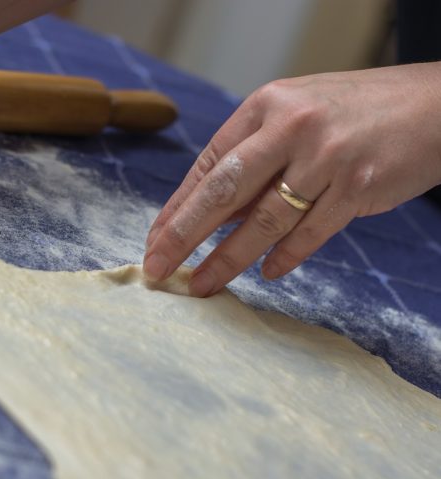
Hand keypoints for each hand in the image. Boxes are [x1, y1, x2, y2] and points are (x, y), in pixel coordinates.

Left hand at [143, 63, 440, 296]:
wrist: (434, 105)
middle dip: (184, 234)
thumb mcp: (294, 117)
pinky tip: (267, 274)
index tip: (155, 239)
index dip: (178, 207)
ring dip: (227, 258)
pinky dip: (286, 256)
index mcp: (266, 106)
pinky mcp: (358, 187)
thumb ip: (254, 159)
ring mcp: (326, 158)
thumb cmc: (352, 114)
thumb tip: (209, 214)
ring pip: (264, 220)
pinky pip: (311, 233)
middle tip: (158, 267)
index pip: (209, 164)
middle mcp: (291, 128)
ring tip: (201, 284)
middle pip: (224, 191)